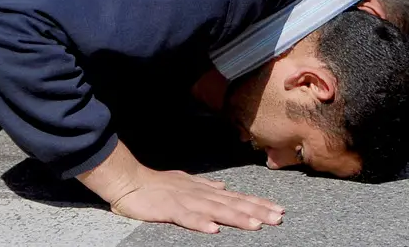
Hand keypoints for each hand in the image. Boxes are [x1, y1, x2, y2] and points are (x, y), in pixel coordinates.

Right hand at [111, 168, 284, 233]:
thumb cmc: (157, 184)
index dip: (258, 203)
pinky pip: (186, 217)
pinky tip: (213, 229)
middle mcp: (200, 194)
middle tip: (278, 218)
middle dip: (257, 211)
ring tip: (255, 225)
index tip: (278, 209)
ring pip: (215, 210)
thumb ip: (206, 187)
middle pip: (232, 204)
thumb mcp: (187, 183)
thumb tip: (224, 187)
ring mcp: (185, 200)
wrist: (130, 180)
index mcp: (205, 191)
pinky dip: (200, 223)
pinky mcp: (169, 208)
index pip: (237, 197)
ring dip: (236, 217)